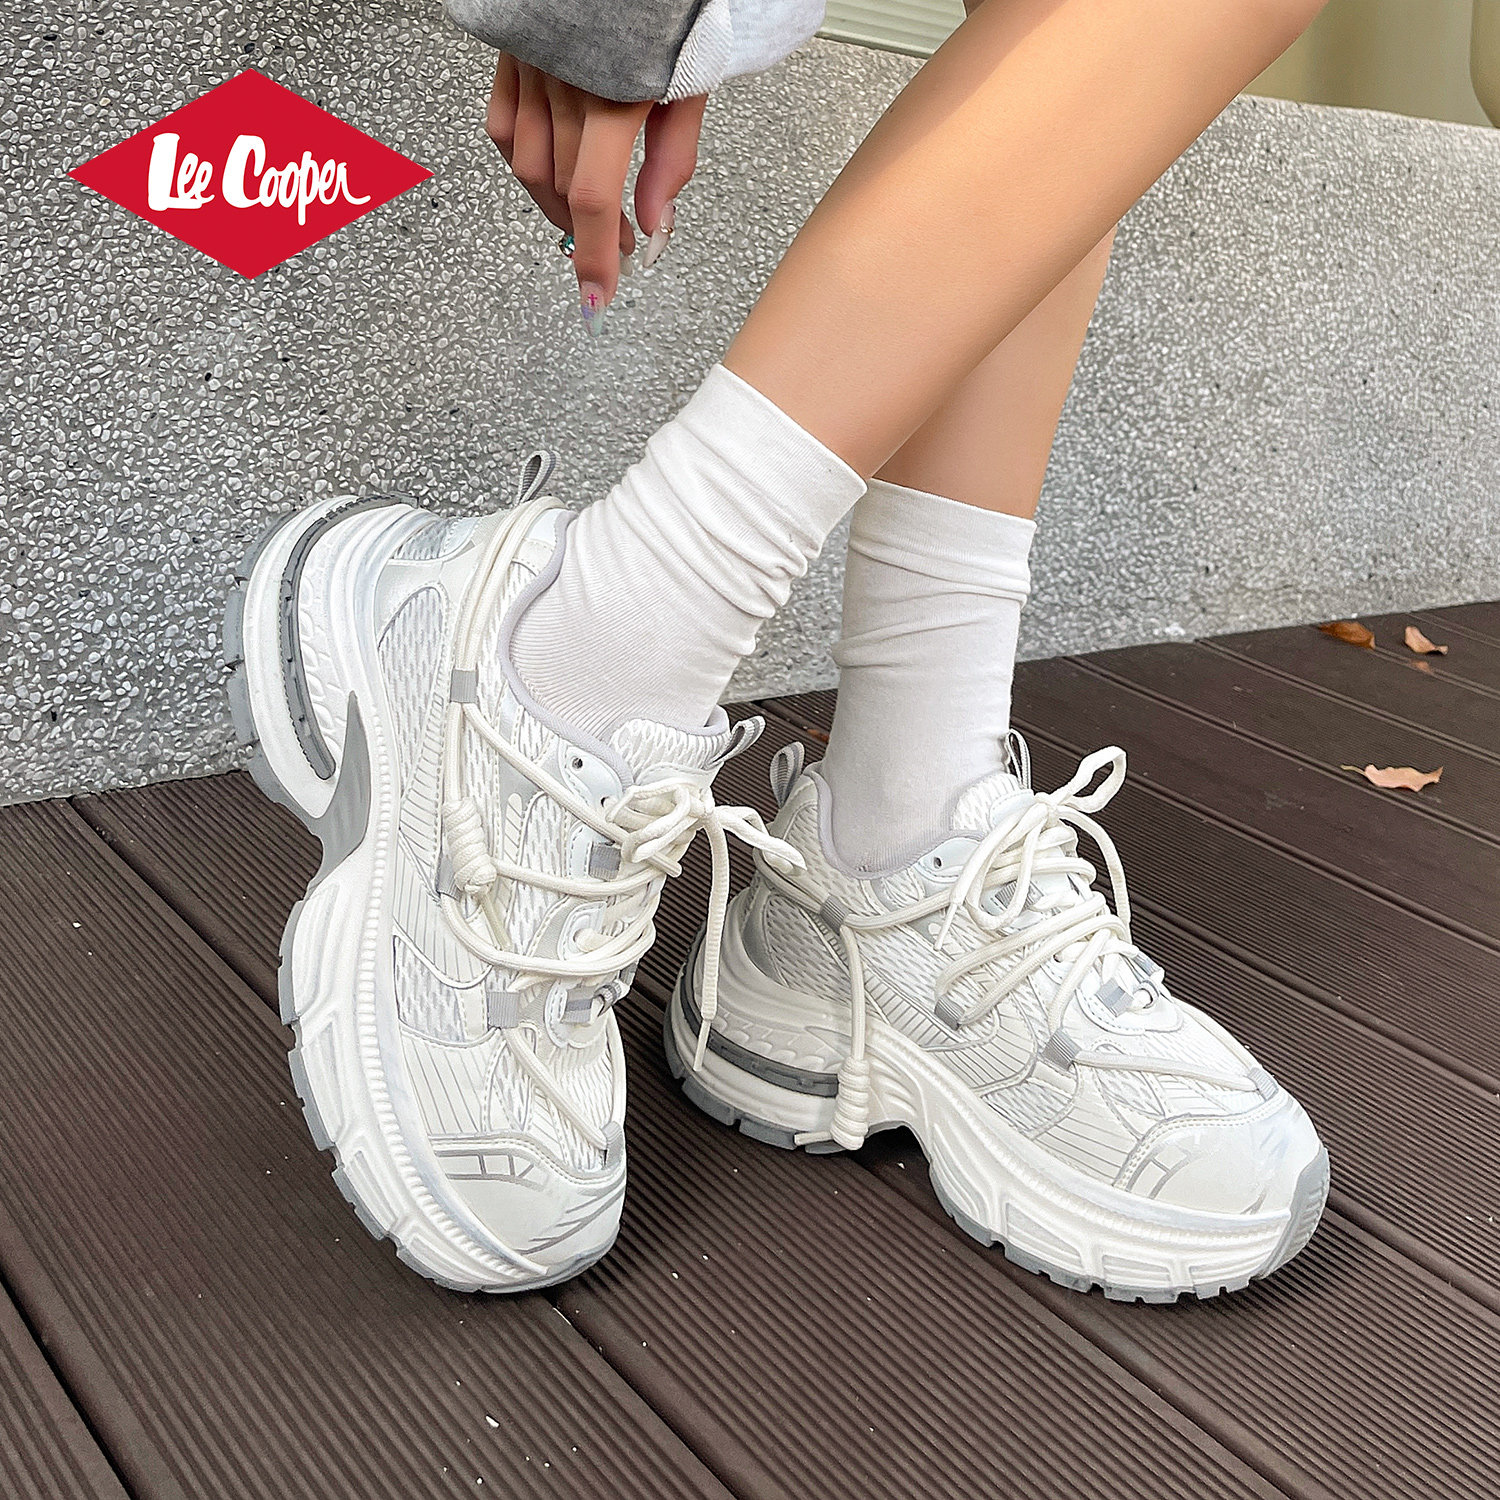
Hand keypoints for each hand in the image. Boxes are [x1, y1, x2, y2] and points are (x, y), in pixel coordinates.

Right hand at [486, 58, 707, 329]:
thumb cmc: (666, 4)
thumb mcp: (691, 80)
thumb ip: (672, 159)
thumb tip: (654, 227)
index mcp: (613, 94)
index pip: (593, 200)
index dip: (595, 258)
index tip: (596, 300)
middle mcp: (564, 85)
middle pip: (561, 190)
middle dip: (589, 235)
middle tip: (615, 252)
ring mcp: (532, 69)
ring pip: (528, 165)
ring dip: (556, 205)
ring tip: (587, 219)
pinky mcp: (512, 57)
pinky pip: (502, 124)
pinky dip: (522, 159)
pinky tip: (546, 173)